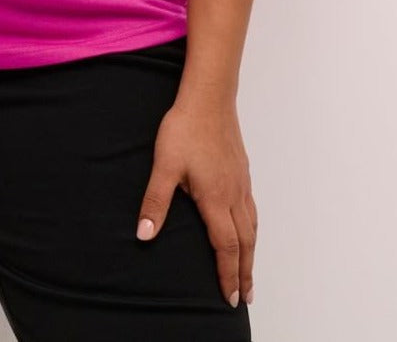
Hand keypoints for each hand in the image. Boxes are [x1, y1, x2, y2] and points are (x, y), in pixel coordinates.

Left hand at [134, 95, 256, 308]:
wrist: (209, 98)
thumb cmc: (185, 129)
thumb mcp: (164, 166)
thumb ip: (155, 202)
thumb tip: (144, 234)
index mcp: (216, 199)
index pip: (226, 247)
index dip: (227, 275)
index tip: (229, 298)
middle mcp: (234, 195)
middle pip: (245, 243)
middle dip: (244, 272)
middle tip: (245, 296)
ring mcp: (241, 182)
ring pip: (252, 226)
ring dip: (251, 253)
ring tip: (249, 271)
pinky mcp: (242, 170)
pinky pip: (252, 209)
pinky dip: (252, 229)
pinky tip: (246, 228)